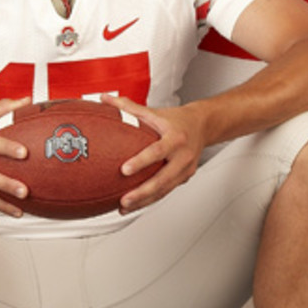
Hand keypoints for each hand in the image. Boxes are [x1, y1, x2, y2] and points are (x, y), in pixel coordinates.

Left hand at [105, 96, 200, 212]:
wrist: (203, 126)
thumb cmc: (177, 120)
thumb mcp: (154, 111)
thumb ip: (128, 107)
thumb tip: (104, 99)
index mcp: (175, 138)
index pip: (157, 151)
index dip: (141, 162)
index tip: (124, 170)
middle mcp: (182, 156)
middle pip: (163, 179)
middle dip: (142, 192)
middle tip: (123, 200)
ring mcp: (185, 170)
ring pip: (164, 190)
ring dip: (144, 201)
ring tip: (124, 207)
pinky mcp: (184, 178)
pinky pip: (166, 191)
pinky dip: (150, 199)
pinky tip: (135, 205)